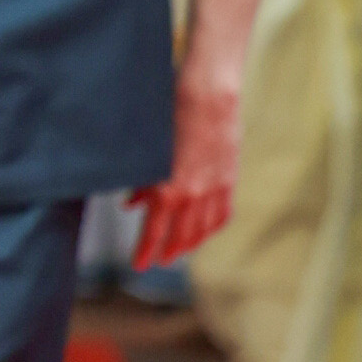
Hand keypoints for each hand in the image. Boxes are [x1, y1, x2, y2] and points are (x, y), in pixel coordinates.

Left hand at [131, 66, 242, 267]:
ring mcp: (215, 189)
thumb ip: (140, 182)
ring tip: (180, 250)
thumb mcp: (147, 150)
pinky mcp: (229, 179)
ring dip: (191, 244)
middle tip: (159, 261)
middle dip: (168, 252)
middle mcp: (193, 195)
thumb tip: (131, 204)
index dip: (145, 252)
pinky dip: (213, 226)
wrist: (208, 96)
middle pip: (180, 236)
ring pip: (204, 229)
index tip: (139, 266)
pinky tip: (206, 229)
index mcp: (168, 190)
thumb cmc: (169, 115)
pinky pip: (222, 213)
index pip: (154, 233)